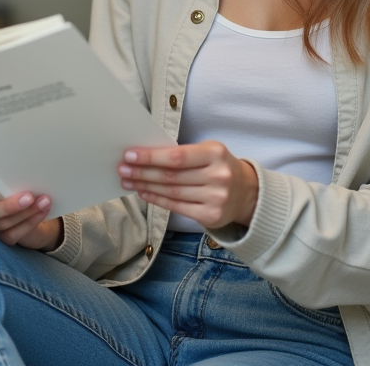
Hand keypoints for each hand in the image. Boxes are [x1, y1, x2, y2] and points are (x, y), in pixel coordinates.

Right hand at [0, 181, 63, 250]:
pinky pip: (14, 234)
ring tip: (44, 200)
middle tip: (28, 197)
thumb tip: (19, 162)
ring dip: (27, 213)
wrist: (13, 209)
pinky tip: (43, 210)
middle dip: (8, 206)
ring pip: (3, 225)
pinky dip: (31, 221)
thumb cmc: (1, 188)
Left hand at [118, 141, 258, 228]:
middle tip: (122, 169)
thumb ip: (182, 155)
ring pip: (172, 192)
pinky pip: (177, 207)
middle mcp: (218, 176)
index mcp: (215, 153)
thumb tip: (146, 156)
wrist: (247, 193)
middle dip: (143, 172)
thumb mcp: (208, 152)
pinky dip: (157, 200)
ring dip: (145, 186)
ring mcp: (216, 198)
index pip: (177, 156)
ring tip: (128, 181)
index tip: (130, 155)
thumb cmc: (219, 167)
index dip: (151, 157)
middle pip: (171, 176)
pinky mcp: (211, 216)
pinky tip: (143, 193)